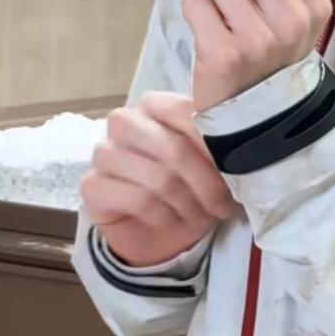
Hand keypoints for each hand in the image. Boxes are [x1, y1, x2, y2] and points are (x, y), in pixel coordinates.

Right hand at [81, 90, 238, 269]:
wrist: (159, 231)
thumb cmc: (189, 188)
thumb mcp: (212, 163)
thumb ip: (220, 143)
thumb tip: (242, 144)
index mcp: (154, 105)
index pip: (186, 113)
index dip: (214, 146)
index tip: (237, 171)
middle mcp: (124, 121)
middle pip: (172, 148)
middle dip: (205, 183)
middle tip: (222, 205)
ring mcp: (103, 152)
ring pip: (157, 178)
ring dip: (186, 203)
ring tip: (199, 214)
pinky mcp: (91, 186)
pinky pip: (138, 200)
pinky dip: (163, 216)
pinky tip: (169, 219)